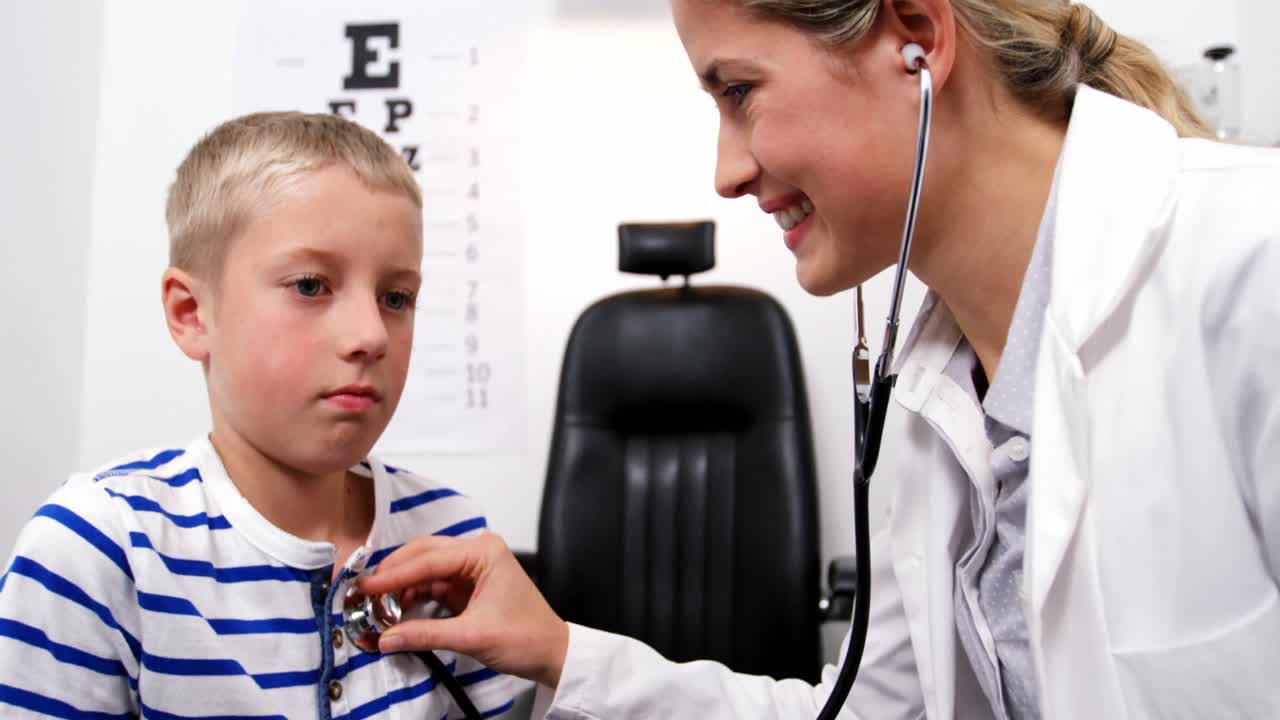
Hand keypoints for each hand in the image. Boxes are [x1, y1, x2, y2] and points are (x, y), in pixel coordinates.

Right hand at [357, 532, 569, 687]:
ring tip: (376, 606)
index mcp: (484, 553)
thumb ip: (425, 634)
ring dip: (400, 587)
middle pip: (423, 555)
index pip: (429, 558)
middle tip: (364, 593)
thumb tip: (387, 637)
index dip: (395, 574)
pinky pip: (431, 586)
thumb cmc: (527, 637)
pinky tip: (396, 610)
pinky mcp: (466, 586)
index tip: (367, 586)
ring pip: (424, 570)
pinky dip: (412, 597)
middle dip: (393, 574)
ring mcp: (471, 569)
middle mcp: (477, 553)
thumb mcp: (472, 637)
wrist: (551, 653)